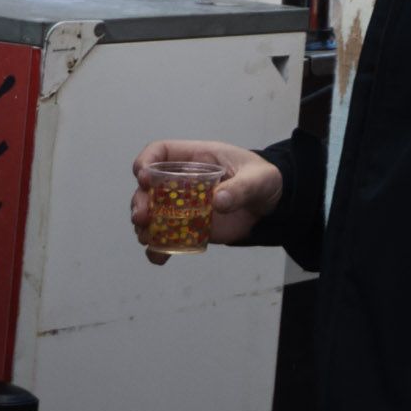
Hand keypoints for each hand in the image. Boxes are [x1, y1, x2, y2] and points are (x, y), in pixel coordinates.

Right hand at [129, 140, 279, 265]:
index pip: (160, 152)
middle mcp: (181, 181)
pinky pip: (166, 238)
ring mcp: (181, 205)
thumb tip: (217, 201)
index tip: (143, 176)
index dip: (146, 161)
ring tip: (147, 238)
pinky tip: (159, 257)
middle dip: (139, 201)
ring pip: (151, 213)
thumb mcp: (258, 178)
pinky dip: (159, 249)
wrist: (271, 204)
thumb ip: (241, 188)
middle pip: (147, 187)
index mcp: (196, 158)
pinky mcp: (188, 227)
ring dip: (144, 226)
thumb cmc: (263, 179)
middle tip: (141, 217)